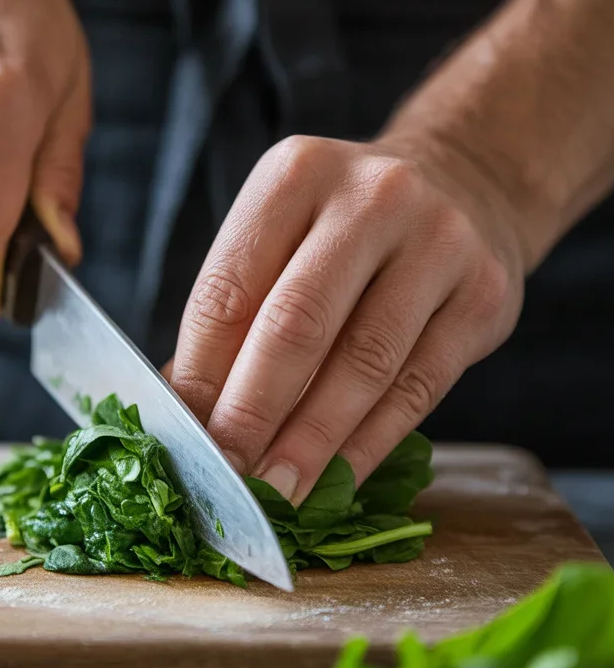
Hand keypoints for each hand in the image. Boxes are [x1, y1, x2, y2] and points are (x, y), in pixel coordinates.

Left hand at [170, 135, 526, 500]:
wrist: (466, 183)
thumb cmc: (346, 227)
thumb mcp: (284, 236)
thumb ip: (236, 313)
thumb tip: (187, 411)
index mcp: (295, 175)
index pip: (229, 289)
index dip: (200, 373)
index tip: (185, 438)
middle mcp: (371, 198)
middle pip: (295, 324)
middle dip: (252, 413)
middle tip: (227, 476)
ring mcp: (437, 242)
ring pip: (363, 363)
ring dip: (312, 442)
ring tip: (277, 492)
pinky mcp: (483, 295)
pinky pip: (418, 387)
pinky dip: (370, 443)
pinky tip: (338, 479)